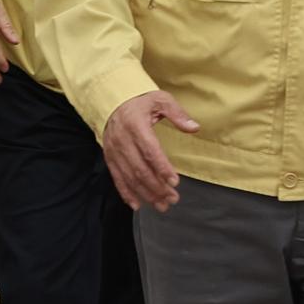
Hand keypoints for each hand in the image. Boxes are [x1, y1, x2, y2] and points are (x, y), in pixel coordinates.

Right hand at [103, 90, 199, 212]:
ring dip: (146, 194)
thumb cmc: (139, 101)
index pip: (150, 151)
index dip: (162, 168)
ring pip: (130, 177)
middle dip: (157, 187)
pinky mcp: (109, 157)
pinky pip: (117, 179)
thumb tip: (194, 127)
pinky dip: (126, 194)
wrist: (113, 100)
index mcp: (136, 125)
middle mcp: (122, 140)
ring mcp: (114, 150)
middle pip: (140, 169)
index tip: (175, 182)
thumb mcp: (160, 99)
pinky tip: (138, 204)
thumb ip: (177, 114)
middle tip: (173, 198)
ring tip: (162, 204)